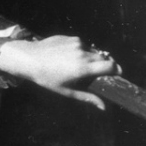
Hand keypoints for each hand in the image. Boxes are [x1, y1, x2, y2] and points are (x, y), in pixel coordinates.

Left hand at [0, 35, 121, 108]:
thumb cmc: (47, 78)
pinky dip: (81, 50)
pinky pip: (83, 45)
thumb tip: (103, 107)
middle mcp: (83, 54)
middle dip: (103, 65)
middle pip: (104, 59)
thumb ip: (87, 97)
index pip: (111, 66)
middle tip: (94, 73)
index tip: (116, 75)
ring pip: (93, 51)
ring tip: (76, 65)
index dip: (116, 70)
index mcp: (83, 68)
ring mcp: (78, 44)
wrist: (30, 58)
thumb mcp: (66, 91)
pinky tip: (68, 56)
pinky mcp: (72, 38)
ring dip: (90, 58)